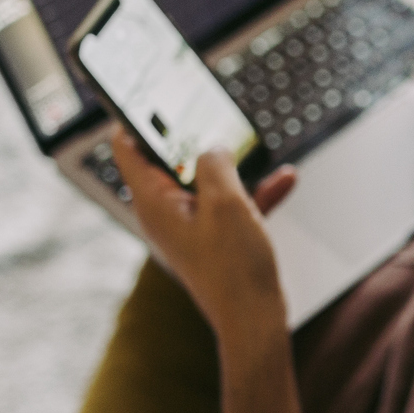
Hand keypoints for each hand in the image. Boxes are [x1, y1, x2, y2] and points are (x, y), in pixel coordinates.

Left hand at [107, 125, 297, 340]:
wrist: (255, 322)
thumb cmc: (234, 267)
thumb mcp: (226, 200)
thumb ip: (215, 161)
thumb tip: (213, 149)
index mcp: (153, 203)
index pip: (127, 147)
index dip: (134, 116)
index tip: (145, 90)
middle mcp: (164, 214)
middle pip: (169, 160)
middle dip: (193, 136)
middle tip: (207, 110)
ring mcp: (189, 228)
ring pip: (205, 181)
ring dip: (234, 165)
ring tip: (254, 146)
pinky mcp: (214, 240)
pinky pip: (230, 206)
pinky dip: (253, 192)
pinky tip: (285, 179)